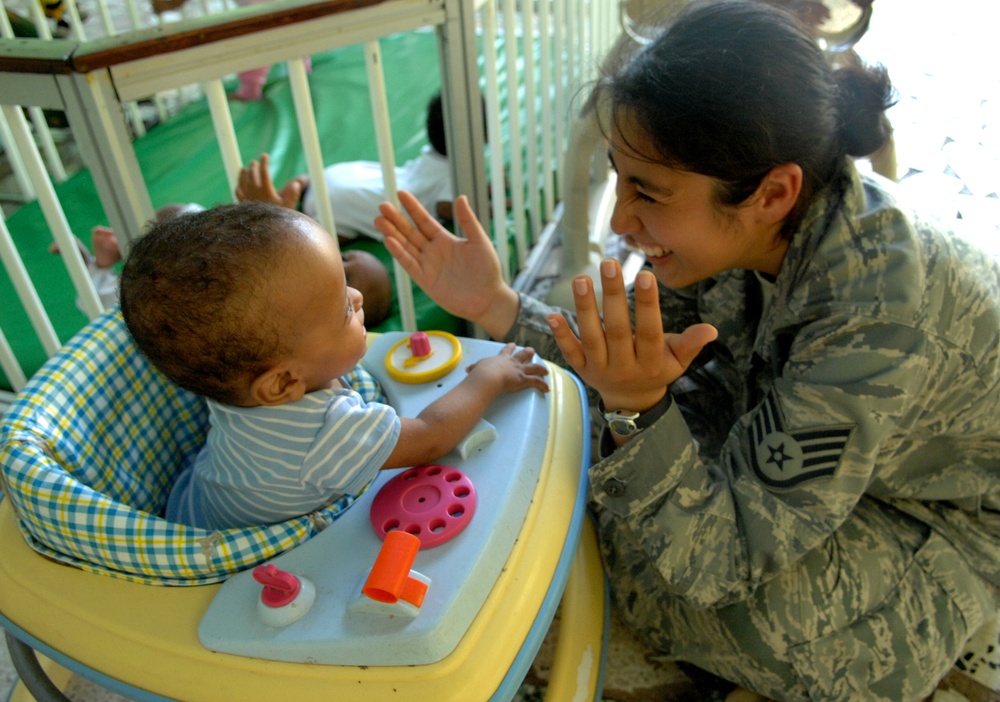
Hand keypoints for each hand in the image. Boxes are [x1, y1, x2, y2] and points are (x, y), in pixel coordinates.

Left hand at [235, 153, 306, 209]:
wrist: (265, 229)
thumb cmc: (279, 216)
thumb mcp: (289, 206)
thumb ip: (293, 194)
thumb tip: (296, 183)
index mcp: (266, 190)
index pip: (264, 172)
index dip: (264, 162)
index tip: (265, 155)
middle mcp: (254, 192)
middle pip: (252, 175)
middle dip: (254, 167)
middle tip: (255, 163)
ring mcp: (247, 197)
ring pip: (242, 182)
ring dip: (243, 174)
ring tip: (243, 169)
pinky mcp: (243, 204)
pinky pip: (238, 192)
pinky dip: (238, 186)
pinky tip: (239, 185)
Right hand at [375, 191, 518, 338]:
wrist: (488, 299)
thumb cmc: (487, 270)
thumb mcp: (479, 241)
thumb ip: (468, 221)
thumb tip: (461, 197)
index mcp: (445, 239)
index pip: (424, 220)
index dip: (412, 207)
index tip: (400, 193)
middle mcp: (432, 251)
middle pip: (410, 231)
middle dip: (396, 219)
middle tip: (382, 205)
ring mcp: (427, 265)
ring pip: (405, 246)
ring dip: (392, 233)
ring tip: (379, 220)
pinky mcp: (425, 280)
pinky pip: (409, 264)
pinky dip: (399, 253)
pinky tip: (389, 240)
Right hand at [466, 343, 548, 394]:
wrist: (487, 377)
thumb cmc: (480, 373)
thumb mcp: (476, 368)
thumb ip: (475, 368)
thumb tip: (469, 369)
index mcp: (501, 358)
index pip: (507, 350)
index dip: (510, 347)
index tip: (513, 344)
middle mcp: (512, 362)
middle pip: (523, 354)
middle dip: (528, 352)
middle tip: (532, 351)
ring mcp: (519, 370)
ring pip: (534, 367)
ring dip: (541, 369)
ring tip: (546, 371)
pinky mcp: (523, 380)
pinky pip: (536, 382)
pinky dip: (543, 385)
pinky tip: (547, 388)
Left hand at [546, 259, 717, 411]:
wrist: (631, 401)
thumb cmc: (658, 370)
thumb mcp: (678, 360)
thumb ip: (690, 344)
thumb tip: (711, 329)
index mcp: (651, 362)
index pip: (650, 330)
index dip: (647, 304)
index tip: (644, 274)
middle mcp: (624, 367)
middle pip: (617, 330)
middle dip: (612, 296)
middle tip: (609, 263)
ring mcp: (600, 369)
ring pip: (592, 338)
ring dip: (584, 309)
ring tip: (581, 278)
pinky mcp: (582, 370)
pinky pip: (570, 352)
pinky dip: (561, 335)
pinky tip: (552, 314)